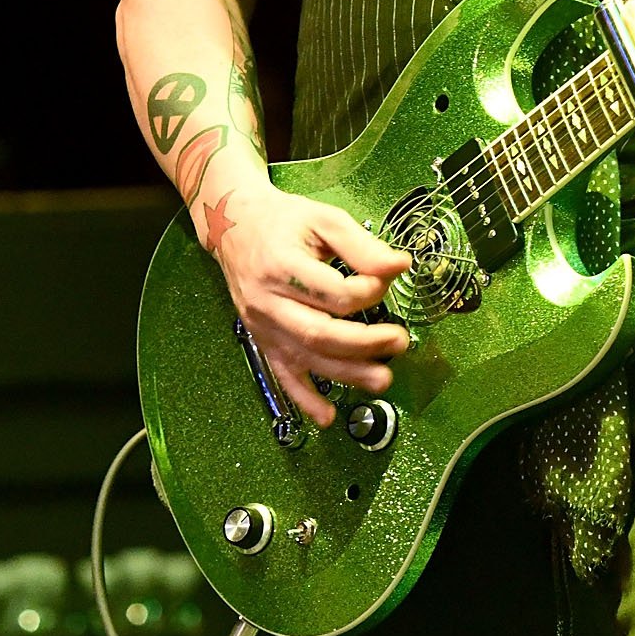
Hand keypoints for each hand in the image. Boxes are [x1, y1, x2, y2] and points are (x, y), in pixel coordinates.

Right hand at [197, 178, 410, 427]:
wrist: (233, 226)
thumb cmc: (284, 221)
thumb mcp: (325, 219)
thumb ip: (362, 245)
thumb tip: (401, 267)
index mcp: (282, 265)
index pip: (334, 293)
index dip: (369, 292)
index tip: (387, 281)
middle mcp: (268, 300)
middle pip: (319, 333)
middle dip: (365, 343)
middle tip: (399, 341)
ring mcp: (263, 324)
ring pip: (306, 358)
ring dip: (346, 374)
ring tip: (382, 379)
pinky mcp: (262, 339)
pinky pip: (282, 374)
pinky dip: (304, 399)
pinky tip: (326, 416)